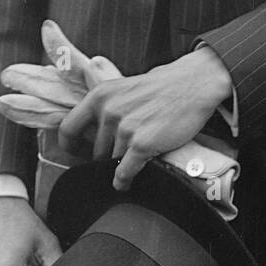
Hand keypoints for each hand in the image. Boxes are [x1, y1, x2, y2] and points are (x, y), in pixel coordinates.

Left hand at [58, 48, 232, 191]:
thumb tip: (95, 129)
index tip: (77, 154)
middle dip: (106, 157)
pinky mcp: (142, 144)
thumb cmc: (165, 85)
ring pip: (112, 162)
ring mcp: (125, 128)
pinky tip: (127, 182)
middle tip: (120, 155)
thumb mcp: (126, 86)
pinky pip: (124, 173)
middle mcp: (109, 111)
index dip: (71, 146)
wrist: (196, 83)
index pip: (68, 128)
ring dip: (121, 165)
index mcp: (101, 95)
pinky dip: (124, 181)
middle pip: (95, 150)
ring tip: (135, 160)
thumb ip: (108, 105)